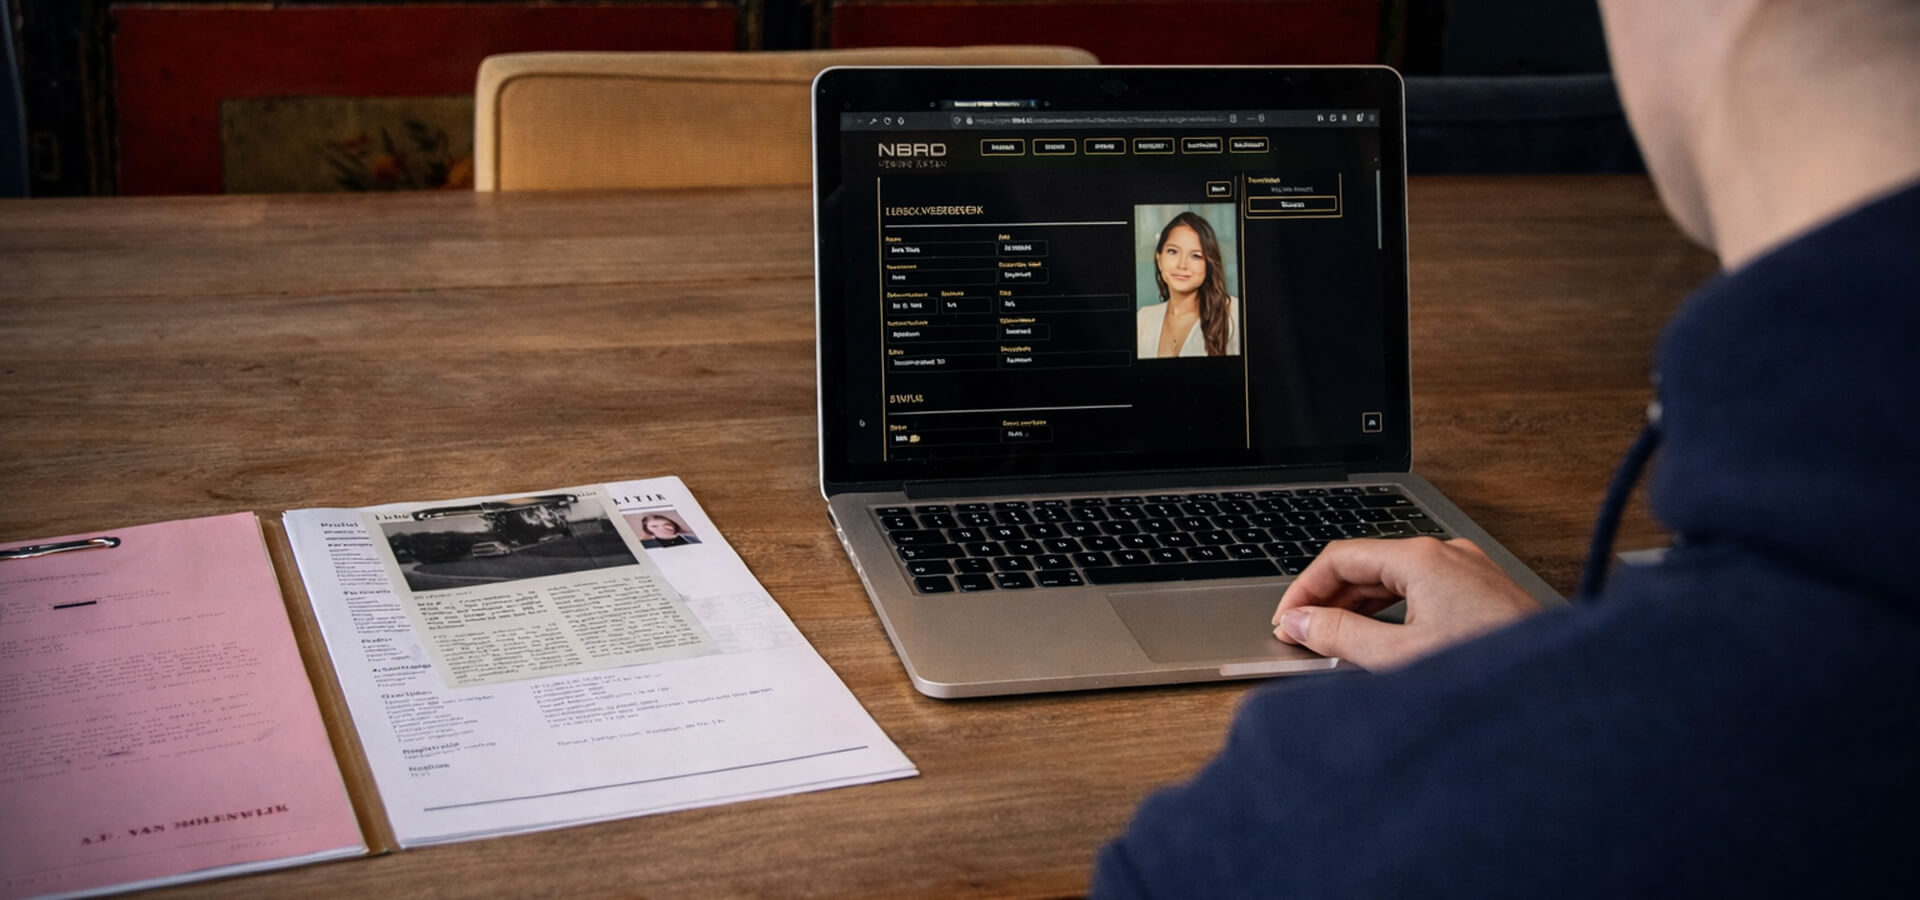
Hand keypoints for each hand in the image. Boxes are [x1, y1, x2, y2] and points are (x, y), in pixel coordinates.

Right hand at [1271, 537, 1541, 670]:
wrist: (1558, 690)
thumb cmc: (1487, 671)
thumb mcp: (1398, 657)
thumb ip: (1340, 636)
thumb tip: (1301, 623)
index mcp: (1421, 558)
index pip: (1340, 558)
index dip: (1304, 590)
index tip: (1286, 621)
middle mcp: (1446, 554)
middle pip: (1367, 565)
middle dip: (1329, 600)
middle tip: (1303, 636)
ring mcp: (1468, 572)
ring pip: (1394, 579)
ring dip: (1359, 607)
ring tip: (1335, 642)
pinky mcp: (1483, 593)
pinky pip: (1422, 591)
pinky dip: (1391, 612)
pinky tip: (1381, 640)